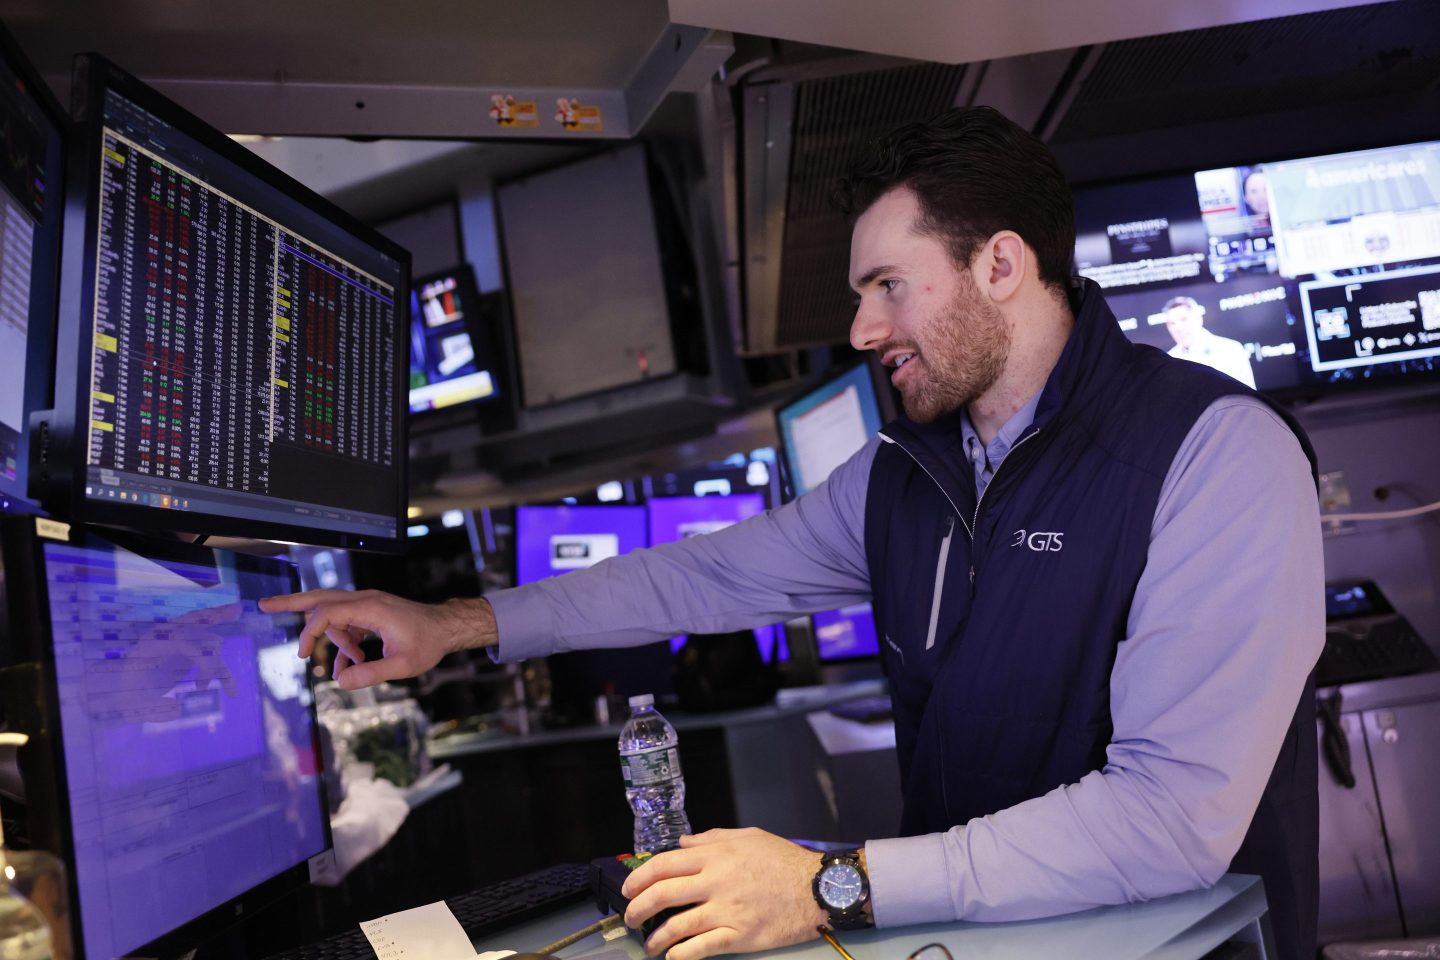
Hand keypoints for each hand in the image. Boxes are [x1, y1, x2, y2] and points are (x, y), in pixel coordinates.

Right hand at [257, 590, 494, 689]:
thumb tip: (339, 681)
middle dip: (292, 603)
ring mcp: (367, 604)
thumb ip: (370, 674)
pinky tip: (350, 663)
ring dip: (333, 640)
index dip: (311, 633)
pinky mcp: (370, 611)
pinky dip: (343, 642)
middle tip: (263, 605)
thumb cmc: (427, 644)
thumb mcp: (402, 665)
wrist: (446, 628)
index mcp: (371, 608)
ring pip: (333, 613)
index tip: (303, 654)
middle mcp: (366, 600)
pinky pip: (346, 623)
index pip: (327, 613)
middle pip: (320, 597)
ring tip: (350, 663)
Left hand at [621, 828, 826, 959]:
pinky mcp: (740, 935)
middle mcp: (716, 881)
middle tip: (631, 919)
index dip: (639, 878)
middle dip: (638, 908)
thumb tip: (682, 844)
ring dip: (656, 938)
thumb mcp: (749, 837)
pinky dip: (681, 954)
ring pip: (677, 925)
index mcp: (716, 855)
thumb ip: (711, 839)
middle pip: (662, 894)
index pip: (664, 864)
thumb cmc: (785, 861)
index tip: (629, 889)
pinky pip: (702, 947)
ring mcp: (727, 910)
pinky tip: (672, 957)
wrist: (818, 888)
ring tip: (649, 945)